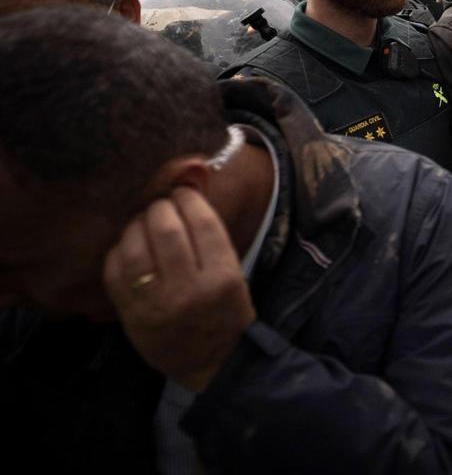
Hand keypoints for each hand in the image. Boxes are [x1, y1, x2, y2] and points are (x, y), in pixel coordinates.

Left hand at [103, 187, 255, 391]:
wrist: (212, 362)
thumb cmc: (226, 313)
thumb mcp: (234, 276)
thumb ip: (212, 240)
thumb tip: (187, 192)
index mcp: (222, 277)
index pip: (202, 223)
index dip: (189, 199)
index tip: (184, 192)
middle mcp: (189, 290)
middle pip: (165, 230)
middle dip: (161, 208)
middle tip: (161, 205)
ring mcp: (156, 304)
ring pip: (135, 247)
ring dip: (136, 225)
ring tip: (143, 222)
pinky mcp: (131, 316)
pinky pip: (115, 271)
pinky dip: (119, 250)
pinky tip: (129, 246)